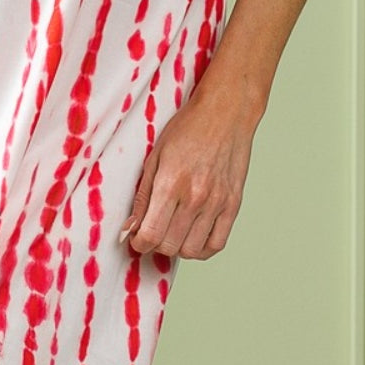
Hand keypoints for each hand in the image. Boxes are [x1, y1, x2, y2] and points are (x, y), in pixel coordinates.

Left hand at [119, 85, 258, 259]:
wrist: (225, 113)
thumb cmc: (188, 129)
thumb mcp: (155, 156)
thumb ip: (143, 195)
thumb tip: (131, 226)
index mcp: (170, 183)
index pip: (151, 234)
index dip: (139, 243)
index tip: (137, 238)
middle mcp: (195, 197)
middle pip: (169, 246)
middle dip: (155, 245)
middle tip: (153, 231)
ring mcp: (217, 203)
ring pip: (192, 250)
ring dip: (177, 247)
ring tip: (173, 231)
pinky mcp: (233, 205)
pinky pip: (217, 244)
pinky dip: (202, 248)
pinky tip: (193, 235)